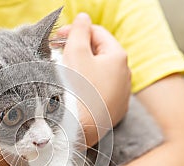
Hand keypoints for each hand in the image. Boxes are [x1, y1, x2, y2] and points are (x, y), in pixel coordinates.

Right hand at [57, 13, 130, 144]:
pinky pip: (102, 92)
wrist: (79, 129)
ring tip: (66, 74)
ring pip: (101, 73)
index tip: (58, 38)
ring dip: (84, 69)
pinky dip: (90, 87)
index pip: (98, 33)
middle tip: (59, 54)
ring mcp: (122, 95)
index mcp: (119, 57)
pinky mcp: (115, 111)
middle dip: (80, 50)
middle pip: (101, 53)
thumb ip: (79, 31)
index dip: (76, 31)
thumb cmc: (77, 90)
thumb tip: (83, 18)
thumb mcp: (75, 53)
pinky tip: (77, 92)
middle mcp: (126, 75)